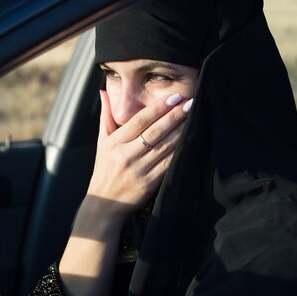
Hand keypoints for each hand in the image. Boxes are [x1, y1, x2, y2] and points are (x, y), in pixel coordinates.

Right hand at [86, 91, 191, 219]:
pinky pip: (168, 164)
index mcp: (115, 143)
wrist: (104, 203)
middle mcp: (126, 155)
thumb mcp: (102, 142)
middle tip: (190, 103)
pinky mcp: (149, 184)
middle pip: (154, 131)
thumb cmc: (104, 169)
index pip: (139, 120)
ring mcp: (138, 170)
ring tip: (194, 117)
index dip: (158, 107)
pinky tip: (190, 140)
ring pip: (164, 147)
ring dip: (181, 131)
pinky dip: (180, 151)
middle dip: (174, 115)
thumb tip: (104, 92)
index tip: (174, 97)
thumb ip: (106, 117)